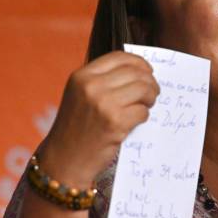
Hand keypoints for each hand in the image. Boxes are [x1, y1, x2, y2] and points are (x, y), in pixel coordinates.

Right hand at [39, 51, 159, 186]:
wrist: (64, 159)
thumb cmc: (76, 127)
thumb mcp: (80, 94)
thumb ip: (102, 79)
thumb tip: (139, 70)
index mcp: (82, 76)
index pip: (120, 57)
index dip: (139, 63)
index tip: (147, 72)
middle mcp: (92, 86)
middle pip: (136, 72)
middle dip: (150, 82)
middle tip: (152, 93)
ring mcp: (103, 104)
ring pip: (143, 89)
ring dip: (151, 97)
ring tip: (147, 105)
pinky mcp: (115, 123)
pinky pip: (143, 111)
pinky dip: (144, 116)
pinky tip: (135, 121)